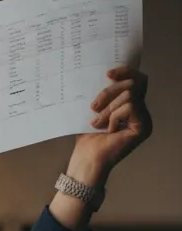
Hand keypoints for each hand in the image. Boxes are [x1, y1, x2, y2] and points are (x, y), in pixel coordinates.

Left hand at [67, 65, 151, 185]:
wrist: (87, 159)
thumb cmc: (88, 137)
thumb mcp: (95, 109)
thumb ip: (105, 93)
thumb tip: (107, 72)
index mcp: (131, 105)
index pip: (137, 79)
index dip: (125, 71)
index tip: (108, 74)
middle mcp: (141, 111)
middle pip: (134, 83)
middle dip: (110, 92)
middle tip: (94, 107)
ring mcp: (144, 119)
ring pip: (130, 94)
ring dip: (109, 108)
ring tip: (97, 123)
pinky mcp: (144, 127)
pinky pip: (130, 106)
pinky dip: (115, 116)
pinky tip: (109, 130)